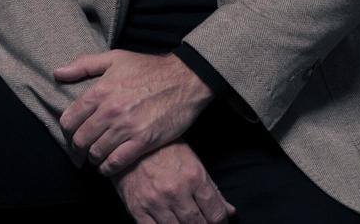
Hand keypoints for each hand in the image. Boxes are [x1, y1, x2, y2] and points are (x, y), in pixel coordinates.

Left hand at [54, 49, 213, 174]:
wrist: (184, 79)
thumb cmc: (149, 68)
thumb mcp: (115, 58)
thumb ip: (84, 65)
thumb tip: (57, 73)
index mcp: (101, 90)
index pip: (69, 119)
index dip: (66, 130)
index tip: (71, 133)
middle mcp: (110, 110)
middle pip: (80, 139)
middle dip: (77, 147)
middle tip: (81, 149)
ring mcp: (126, 127)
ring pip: (96, 153)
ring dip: (93, 157)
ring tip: (96, 155)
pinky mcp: (142, 141)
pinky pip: (115, 163)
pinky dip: (108, 168)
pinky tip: (108, 165)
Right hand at [110, 138, 236, 223]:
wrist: (129, 143)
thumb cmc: (164, 150)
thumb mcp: (192, 162)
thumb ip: (212, 189)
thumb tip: (230, 212)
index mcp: (194, 176)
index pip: (216, 214)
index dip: (220, 222)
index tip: (218, 222)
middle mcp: (176, 191)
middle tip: (202, 222)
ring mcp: (156, 202)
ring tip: (186, 222)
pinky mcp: (138, 210)